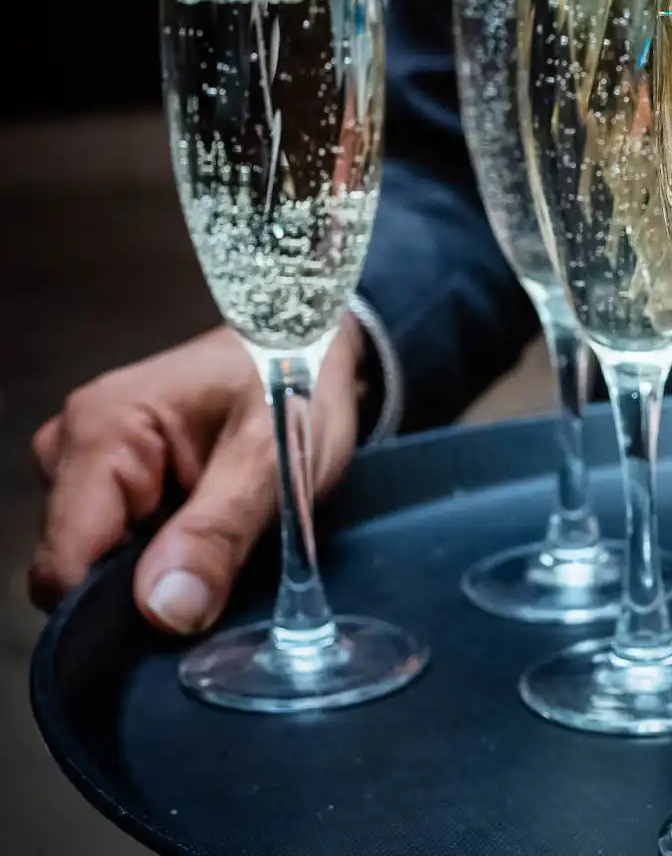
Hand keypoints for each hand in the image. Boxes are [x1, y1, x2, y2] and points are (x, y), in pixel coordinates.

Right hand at [29, 317, 364, 633]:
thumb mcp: (274, 460)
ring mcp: (87, 461)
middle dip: (143, 588)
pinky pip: (119, 543)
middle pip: (77, 564)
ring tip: (225, 541)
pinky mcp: (112, 477)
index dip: (117, 608)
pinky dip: (164, 555)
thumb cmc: (299, 383)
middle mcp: (73, 444)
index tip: (184, 617)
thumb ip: (218, 534)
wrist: (315, 344)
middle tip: (222, 570)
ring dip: (159, 570)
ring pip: (99, 560)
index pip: (65, 560)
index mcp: (101, 430)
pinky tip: (211, 536)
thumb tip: (165, 610)